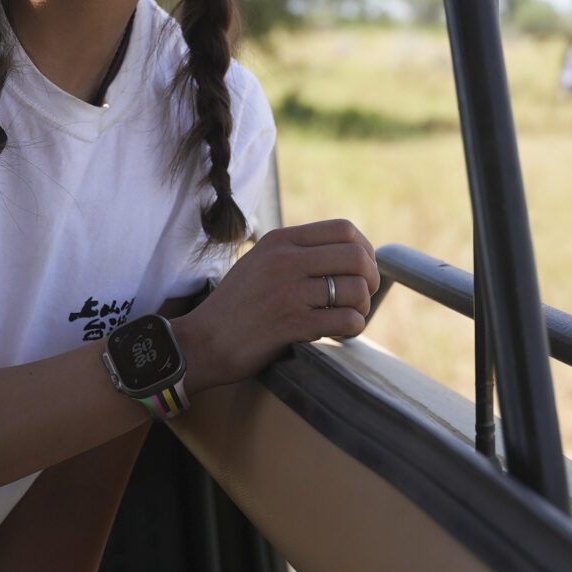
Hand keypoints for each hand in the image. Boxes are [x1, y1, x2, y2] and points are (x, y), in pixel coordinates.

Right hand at [176, 218, 376, 392]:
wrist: (201, 342)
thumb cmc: (235, 306)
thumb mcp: (260, 262)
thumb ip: (296, 253)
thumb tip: (348, 253)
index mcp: (280, 241)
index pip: (343, 229)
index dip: (365, 249)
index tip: (362, 269)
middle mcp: (285, 261)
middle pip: (357, 256)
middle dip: (371, 278)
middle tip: (363, 296)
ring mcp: (289, 292)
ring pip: (356, 290)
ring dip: (362, 308)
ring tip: (348, 317)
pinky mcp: (292, 324)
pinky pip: (347, 321)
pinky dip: (353, 329)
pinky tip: (339, 333)